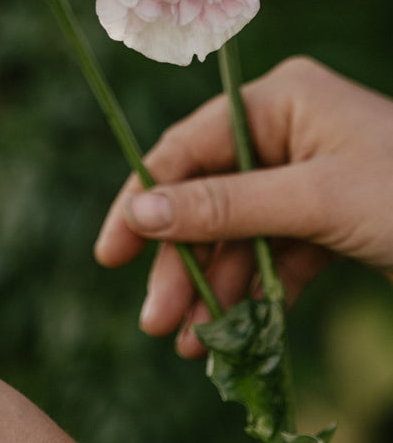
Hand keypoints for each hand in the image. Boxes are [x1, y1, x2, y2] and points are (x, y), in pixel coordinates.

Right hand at [94, 56, 392, 357]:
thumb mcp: (315, 202)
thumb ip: (224, 206)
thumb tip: (140, 213)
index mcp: (280, 99)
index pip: (189, 145)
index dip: (145, 199)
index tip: (111, 253)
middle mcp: (288, 129)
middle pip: (210, 193)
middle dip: (183, 259)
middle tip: (156, 321)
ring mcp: (311, 174)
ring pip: (240, 229)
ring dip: (215, 285)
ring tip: (192, 344)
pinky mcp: (331, 217)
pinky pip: (276, 251)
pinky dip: (256, 291)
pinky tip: (235, 333)